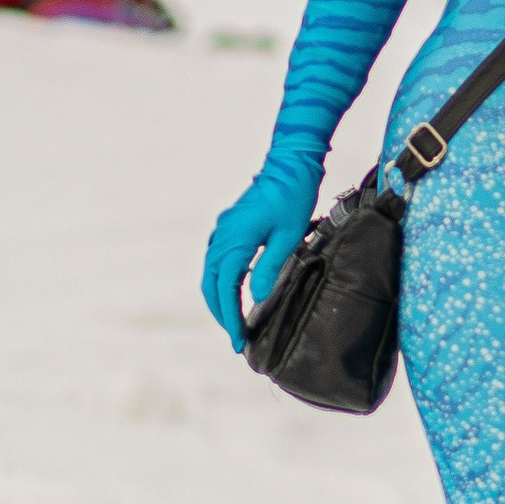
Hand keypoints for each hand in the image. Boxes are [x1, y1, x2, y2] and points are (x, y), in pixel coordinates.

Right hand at [201, 162, 320, 354]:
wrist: (290, 164)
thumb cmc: (293, 197)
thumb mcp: (288, 235)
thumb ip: (270, 267)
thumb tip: (258, 298)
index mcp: (235, 240)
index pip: (226, 289)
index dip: (230, 317)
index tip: (238, 340)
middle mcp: (222, 236)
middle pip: (211, 284)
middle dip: (221, 312)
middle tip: (235, 338)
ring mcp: (223, 230)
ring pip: (211, 273)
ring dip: (219, 298)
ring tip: (233, 321)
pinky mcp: (229, 227)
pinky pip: (217, 260)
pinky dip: (221, 281)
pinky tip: (234, 292)